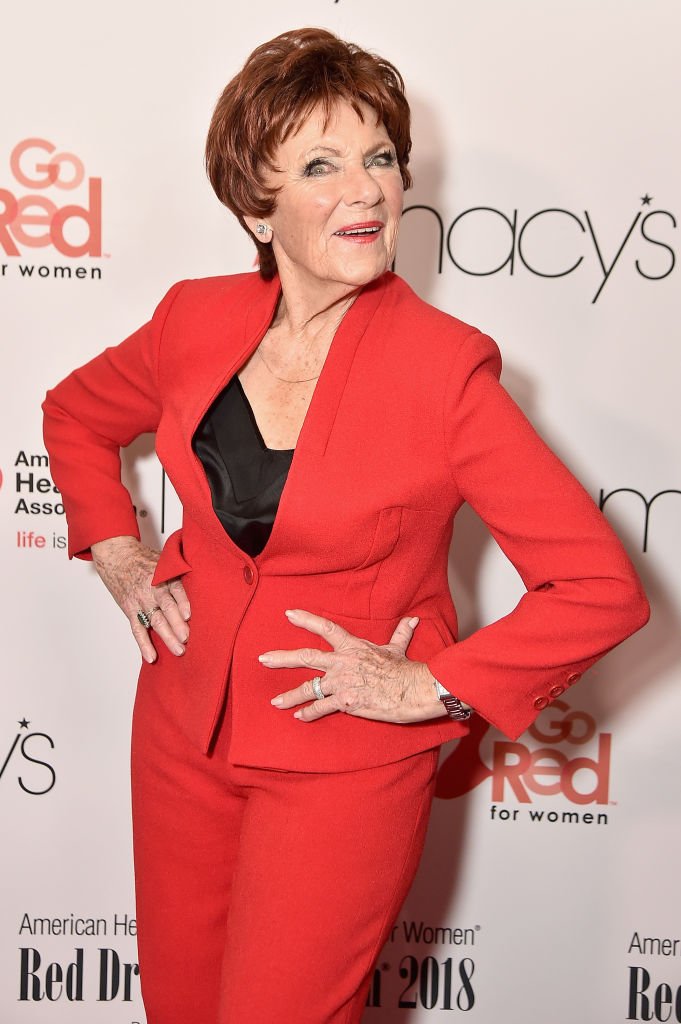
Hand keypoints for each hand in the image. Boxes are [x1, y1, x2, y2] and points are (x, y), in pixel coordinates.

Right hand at [90, 536, 190, 662]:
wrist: (116, 556)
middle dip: (177, 624)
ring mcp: (141, 601)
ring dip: (167, 637)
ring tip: (179, 650)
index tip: (189, 615)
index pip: (176, 589)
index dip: (183, 602)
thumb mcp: (164, 559)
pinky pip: (137, 629)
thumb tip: (205, 584)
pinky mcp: (130, 610)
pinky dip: (143, 644)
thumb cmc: (144, 559)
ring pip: (155, 621)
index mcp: (163, 575)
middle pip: (166, 608)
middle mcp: (152, 589)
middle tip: (187, 638)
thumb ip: (180, 572)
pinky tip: (151, 656)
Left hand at [259, 608, 446, 723]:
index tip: (288, 614)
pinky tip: (299, 717)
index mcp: (352, 647)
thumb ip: (400, 632)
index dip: (306, 620)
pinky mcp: (345, 703)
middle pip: (305, 658)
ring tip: (275, 702)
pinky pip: (321, 708)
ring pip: (308, 689)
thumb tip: (413, 619)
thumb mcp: (398, 648)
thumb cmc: (405, 669)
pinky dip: (309, 713)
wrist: (411, 690)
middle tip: (263, 659)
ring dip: (290, 696)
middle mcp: (342, 663)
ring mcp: (341, 683)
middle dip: (281, 659)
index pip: (325, 628)